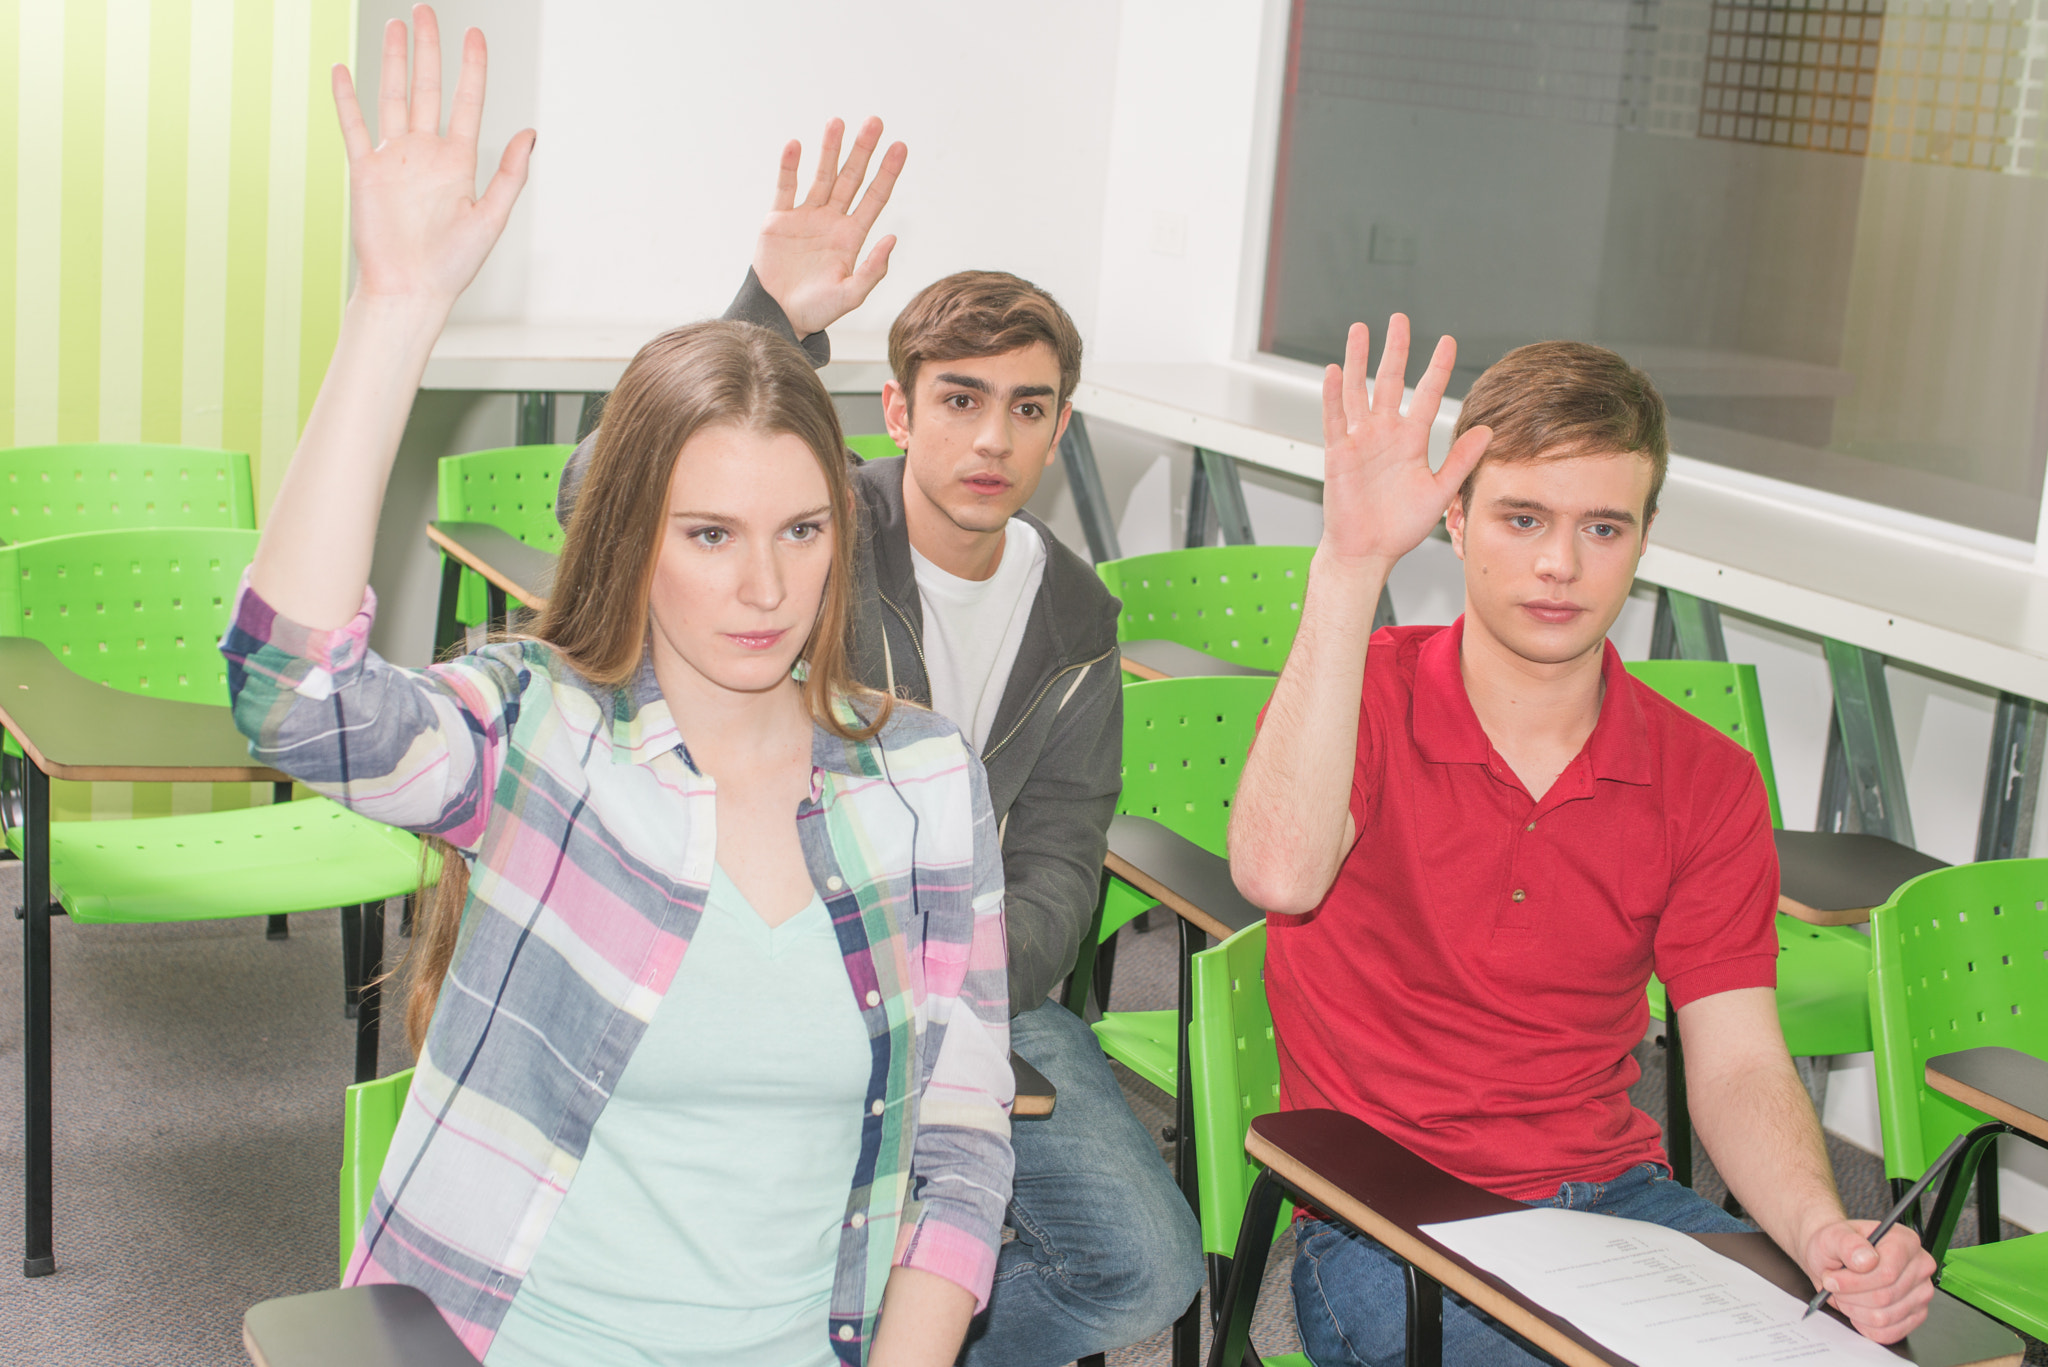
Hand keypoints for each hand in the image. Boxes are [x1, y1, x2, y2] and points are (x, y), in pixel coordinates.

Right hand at [333, 6, 533, 304]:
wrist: (411, 289)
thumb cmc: (454, 263)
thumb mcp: (490, 217)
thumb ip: (509, 174)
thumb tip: (529, 132)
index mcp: (459, 161)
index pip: (466, 101)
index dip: (471, 67)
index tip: (474, 34)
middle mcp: (426, 153)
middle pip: (428, 88)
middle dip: (429, 50)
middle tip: (427, 11)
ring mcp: (395, 158)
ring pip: (393, 97)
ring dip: (395, 61)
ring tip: (397, 25)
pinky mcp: (365, 170)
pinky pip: (354, 126)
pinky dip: (347, 98)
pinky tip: (343, 69)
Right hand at [753, 117, 906, 336]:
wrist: (778, 317)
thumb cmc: (817, 311)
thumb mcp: (850, 296)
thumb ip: (873, 270)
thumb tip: (892, 238)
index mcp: (852, 236)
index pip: (874, 197)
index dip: (887, 172)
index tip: (900, 146)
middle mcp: (832, 220)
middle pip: (851, 178)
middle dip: (862, 150)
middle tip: (875, 121)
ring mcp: (805, 217)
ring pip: (821, 176)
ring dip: (830, 149)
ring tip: (838, 122)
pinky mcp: (778, 219)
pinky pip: (786, 187)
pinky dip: (790, 166)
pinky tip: (796, 145)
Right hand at [1318, 316, 1490, 568]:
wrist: (1368, 551)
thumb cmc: (1400, 527)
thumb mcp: (1440, 492)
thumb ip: (1461, 460)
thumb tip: (1488, 432)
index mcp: (1411, 441)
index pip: (1426, 394)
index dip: (1438, 368)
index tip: (1448, 342)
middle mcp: (1385, 434)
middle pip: (1390, 381)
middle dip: (1395, 349)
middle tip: (1399, 319)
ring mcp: (1360, 441)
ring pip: (1358, 390)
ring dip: (1358, 360)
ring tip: (1360, 330)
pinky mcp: (1338, 453)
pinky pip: (1334, 418)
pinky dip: (1333, 394)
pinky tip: (1333, 370)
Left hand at [1802, 1218, 1936, 1342]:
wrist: (1835, 1259)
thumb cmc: (1837, 1246)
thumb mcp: (1833, 1236)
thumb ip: (1847, 1244)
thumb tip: (1865, 1259)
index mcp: (1905, 1242)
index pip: (1887, 1273)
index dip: (1854, 1281)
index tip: (1833, 1278)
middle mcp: (1919, 1267)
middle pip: (1884, 1297)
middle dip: (1850, 1295)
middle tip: (1835, 1285)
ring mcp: (1920, 1294)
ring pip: (1884, 1317)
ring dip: (1854, 1310)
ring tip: (1845, 1294)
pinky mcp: (1915, 1316)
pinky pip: (1887, 1332)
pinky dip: (1864, 1325)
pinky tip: (1856, 1307)